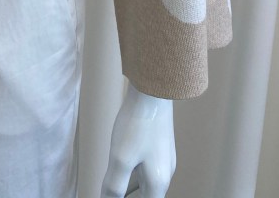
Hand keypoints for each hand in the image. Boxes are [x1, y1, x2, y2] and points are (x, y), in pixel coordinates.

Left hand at [101, 80, 175, 197]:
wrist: (153, 92)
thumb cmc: (137, 126)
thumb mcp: (121, 159)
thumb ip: (114, 185)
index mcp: (158, 182)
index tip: (115, 196)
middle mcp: (165, 173)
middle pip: (149, 195)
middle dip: (131, 195)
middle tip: (113, 191)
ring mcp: (165, 157)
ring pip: (148, 180)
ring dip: (132, 184)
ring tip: (115, 181)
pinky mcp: (161, 143)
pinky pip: (148, 165)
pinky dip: (135, 170)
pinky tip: (124, 160)